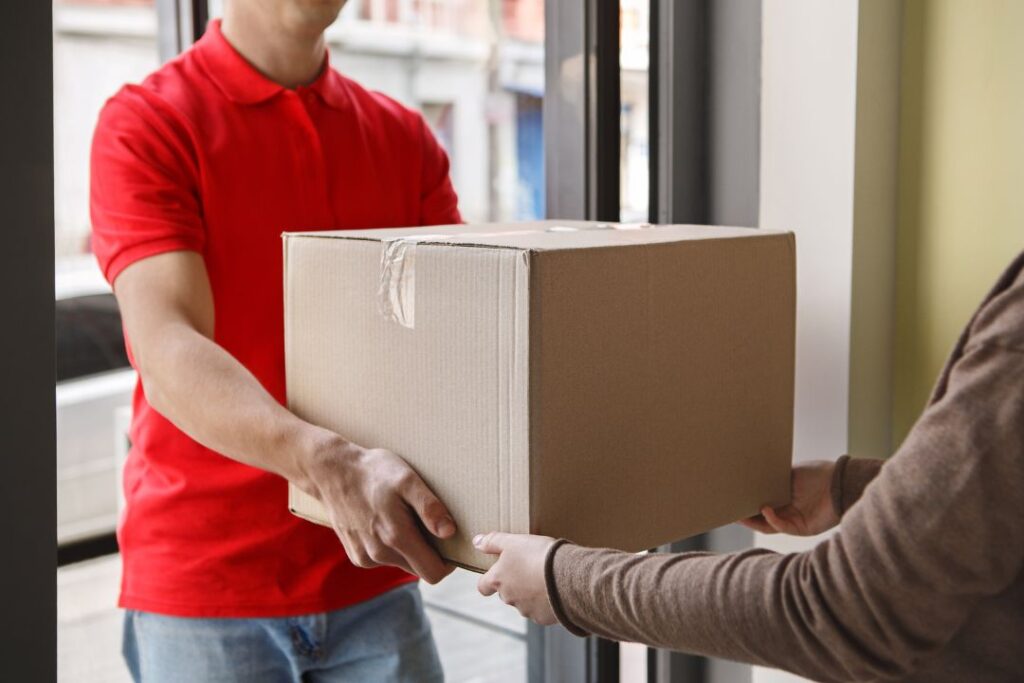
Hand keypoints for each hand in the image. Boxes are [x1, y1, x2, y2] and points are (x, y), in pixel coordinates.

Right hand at [298, 436, 455, 583]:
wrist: (331, 472)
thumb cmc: (373, 472)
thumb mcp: (407, 479)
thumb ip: (429, 507)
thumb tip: (449, 532)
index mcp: (396, 537)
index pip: (433, 573)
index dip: (447, 563)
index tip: (450, 544)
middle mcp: (380, 554)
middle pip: (419, 569)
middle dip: (428, 553)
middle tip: (428, 525)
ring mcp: (365, 557)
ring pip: (401, 564)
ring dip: (409, 548)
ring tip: (403, 518)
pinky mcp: (356, 555)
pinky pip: (384, 559)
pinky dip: (390, 546)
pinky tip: (385, 522)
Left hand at [474, 532, 556, 624]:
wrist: (567, 576)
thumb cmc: (538, 556)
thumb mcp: (514, 541)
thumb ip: (493, 542)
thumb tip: (476, 541)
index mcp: (498, 580)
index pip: (483, 586)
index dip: (487, 581)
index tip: (495, 574)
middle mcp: (508, 598)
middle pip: (505, 593)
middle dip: (514, 584)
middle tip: (529, 569)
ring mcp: (526, 610)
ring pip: (524, 602)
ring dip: (531, 593)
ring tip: (546, 579)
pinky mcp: (543, 618)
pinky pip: (541, 610)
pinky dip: (546, 602)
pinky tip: (556, 590)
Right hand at [739, 459, 838, 535]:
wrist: (840, 483)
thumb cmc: (818, 474)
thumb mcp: (790, 473)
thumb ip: (772, 478)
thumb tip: (752, 476)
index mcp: (784, 497)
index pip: (760, 503)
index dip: (747, 502)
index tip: (733, 498)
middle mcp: (788, 511)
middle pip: (761, 517)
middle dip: (745, 514)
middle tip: (730, 509)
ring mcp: (794, 521)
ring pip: (768, 525)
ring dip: (754, 521)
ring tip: (740, 514)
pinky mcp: (802, 529)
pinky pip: (782, 527)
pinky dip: (772, 520)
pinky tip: (765, 509)